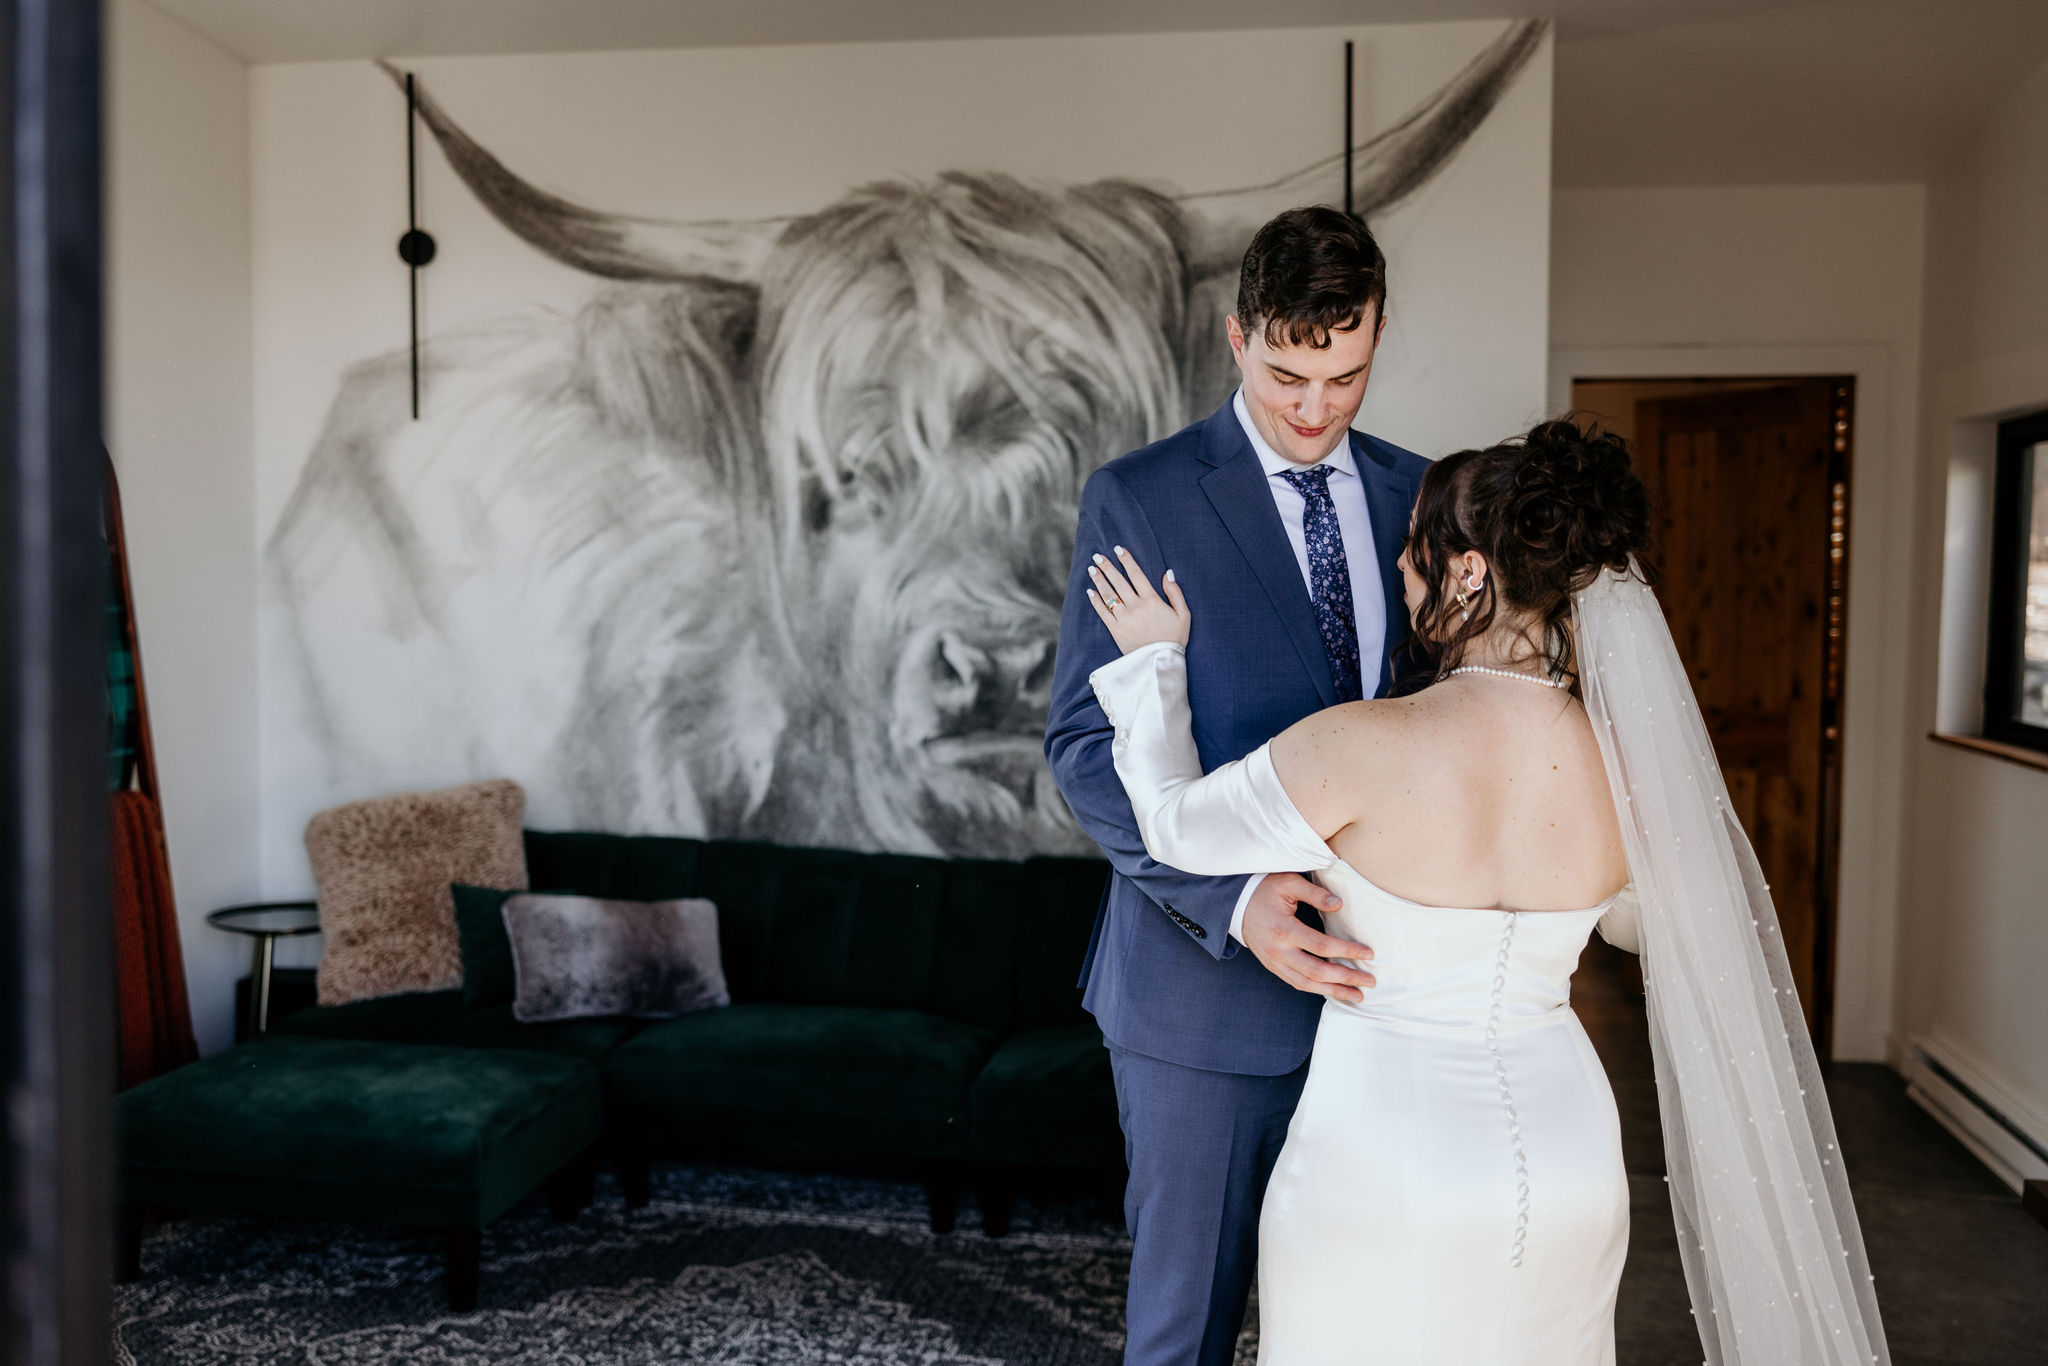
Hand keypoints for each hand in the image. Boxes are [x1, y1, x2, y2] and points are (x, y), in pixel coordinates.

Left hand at [1085, 546, 1190, 653]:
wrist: (1160, 662)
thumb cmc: (1174, 638)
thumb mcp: (1183, 614)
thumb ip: (1175, 593)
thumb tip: (1167, 573)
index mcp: (1152, 600)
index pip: (1136, 574)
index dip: (1127, 560)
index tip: (1118, 549)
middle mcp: (1135, 606)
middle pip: (1119, 582)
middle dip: (1107, 567)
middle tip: (1097, 556)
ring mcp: (1124, 618)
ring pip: (1109, 595)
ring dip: (1099, 580)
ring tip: (1092, 569)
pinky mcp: (1116, 630)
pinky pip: (1103, 613)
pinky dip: (1096, 601)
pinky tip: (1090, 591)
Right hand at [1241, 873, 1375, 1002]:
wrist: (1236, 905)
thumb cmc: (1265, 890)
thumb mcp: (1288, 883)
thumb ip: (1314, 893)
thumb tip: (1339, 905)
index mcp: (1284, 929)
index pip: (1321, 946)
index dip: (1347, 951)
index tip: (1368, 954)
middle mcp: (1279, 951)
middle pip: (1317, 972)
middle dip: (1346, 979)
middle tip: (1370, 981)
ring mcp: (1274, 962)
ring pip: (1307, 984)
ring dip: (1334, 991)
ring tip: (1358, 996)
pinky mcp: (1273, 967)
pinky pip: (1297, 983)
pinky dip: (1317, 990)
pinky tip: (1334, 991)